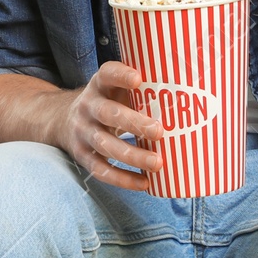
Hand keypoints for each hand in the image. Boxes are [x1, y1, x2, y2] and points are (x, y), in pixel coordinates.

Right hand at [51, 61, 162, 191]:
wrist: (64, 121)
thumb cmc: (108, 102)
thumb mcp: (117, 89)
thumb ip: (142, 89)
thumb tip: (192, 92)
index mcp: (99, 85)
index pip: (106, 74)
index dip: (120, 75)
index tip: (138, 79)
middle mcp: (87, 107)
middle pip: (107, 113)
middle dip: (133, 123)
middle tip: (159, 131)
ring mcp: (82, 132)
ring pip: (105, 144)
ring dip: (132, 155)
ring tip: (157, 163)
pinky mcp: (81, 155)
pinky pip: (101, 170)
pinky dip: (122, 179)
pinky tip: (144, 183)